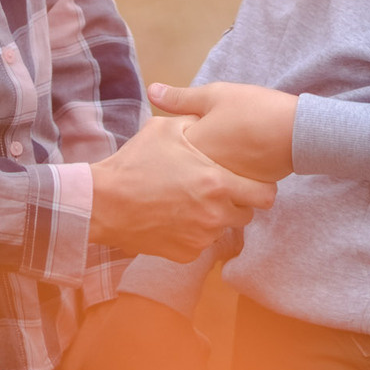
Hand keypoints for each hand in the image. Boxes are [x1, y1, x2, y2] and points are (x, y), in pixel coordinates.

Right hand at [88, 117, 278, 261]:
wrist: (103, 203)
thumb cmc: (135, 164)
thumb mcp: (165, 130)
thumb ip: (194, 122)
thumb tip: (207, 115)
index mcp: (217, 183)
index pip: (265, 195)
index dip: (261, 186)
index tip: (249, 181)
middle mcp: (215, 215)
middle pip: (247, 214)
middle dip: (237, 202)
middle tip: (216, 190)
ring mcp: (201, 238)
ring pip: (223, 229)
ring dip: (214, 218)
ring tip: (189, 202)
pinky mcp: (185, 254)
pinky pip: (200, 244)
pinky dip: (193, 233)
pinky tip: (174, 217)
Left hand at [146, 81, 297, 182]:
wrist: (295, 133)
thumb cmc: (254, 109)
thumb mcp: (215, 95)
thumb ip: (181, 97)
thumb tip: (151, 91)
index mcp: (190, 145)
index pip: (169, 144)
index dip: (180, 133)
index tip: (197, 125)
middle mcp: (200, 171)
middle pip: (184, 165)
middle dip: (189, 154)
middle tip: (217, 136)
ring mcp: (218, 186)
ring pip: (202, 179)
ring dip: (206, 168)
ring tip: (230, 148)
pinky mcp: (237, 194)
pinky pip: (222, 188)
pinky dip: (225, 178)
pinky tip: (239, 162)